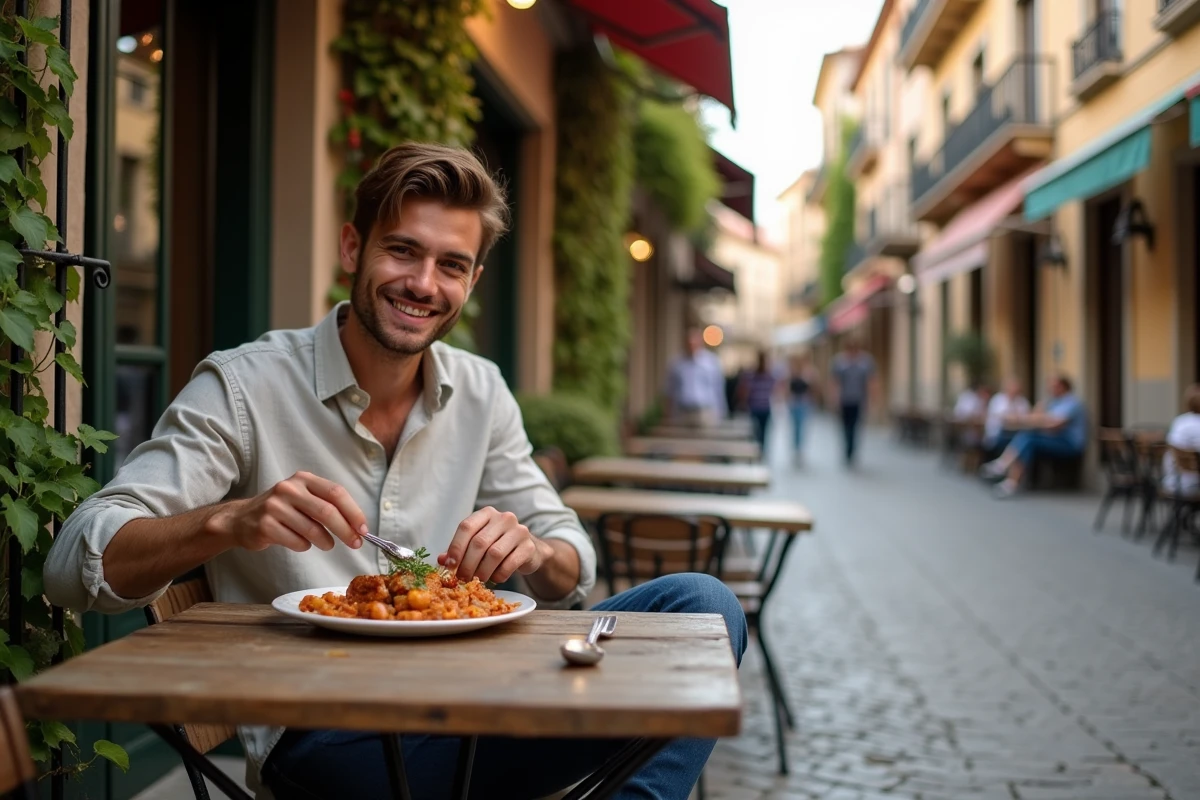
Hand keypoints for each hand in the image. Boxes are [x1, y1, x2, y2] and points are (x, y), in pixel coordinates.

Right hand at [209, 471, 366, 552]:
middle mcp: (289, 489)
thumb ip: (328, 506)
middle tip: (355, 543)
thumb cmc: (282, 510)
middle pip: (327, 511)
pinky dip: (305, 546)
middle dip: (345, 530)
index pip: (336, 492)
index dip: (353, 512)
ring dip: (326, 542)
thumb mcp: (303, 498)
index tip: (364, 529)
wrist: (242, 519)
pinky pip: (297, 542)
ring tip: (327, 544)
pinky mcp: (265, 525)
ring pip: (313, 530)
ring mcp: (275, 506)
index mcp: (304, 479)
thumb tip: (358, 527)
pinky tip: (301, 543)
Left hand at [438, 507, 546, 583]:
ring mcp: (519, 530)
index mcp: (487, 513)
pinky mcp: (529, 546)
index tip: (450, 565)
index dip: (455, 547)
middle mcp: (504, 518)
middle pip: (479, 542)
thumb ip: (460, 550)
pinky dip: (499, 575)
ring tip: (479, 580)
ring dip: (482, 572)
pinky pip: (509, 564)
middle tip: (462, 578)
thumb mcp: (477, 544)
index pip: (467, 527)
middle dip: (467, 564)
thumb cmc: (497, 546)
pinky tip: (496, 578)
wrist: (529, 551)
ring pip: (494, 554)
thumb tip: (442, 560)